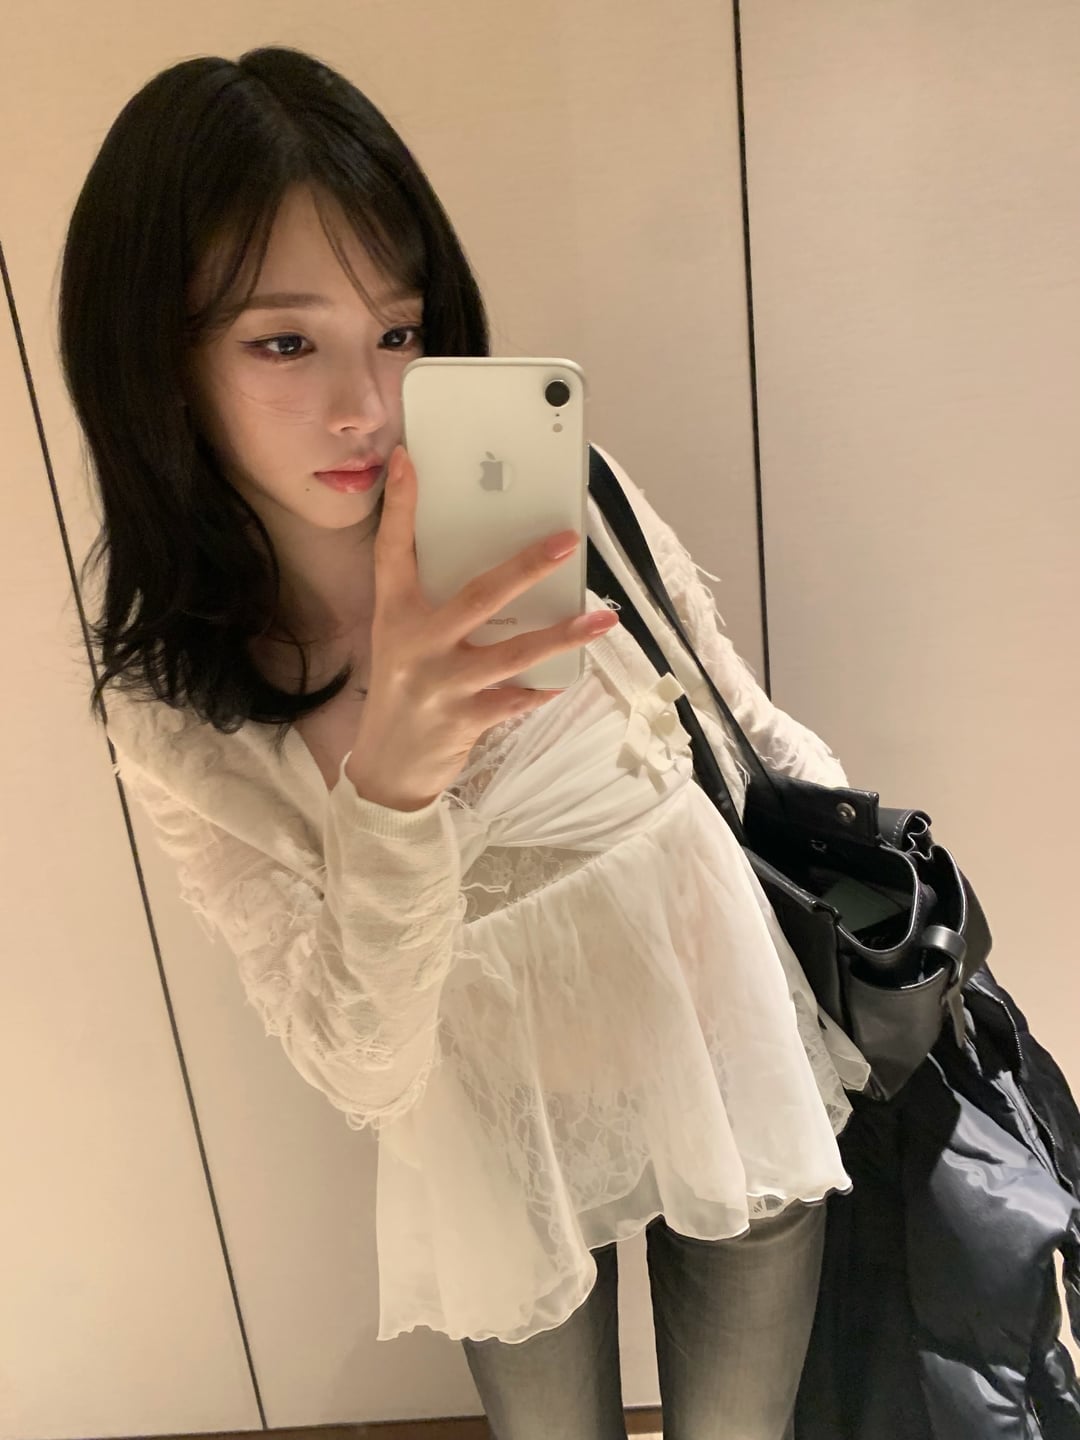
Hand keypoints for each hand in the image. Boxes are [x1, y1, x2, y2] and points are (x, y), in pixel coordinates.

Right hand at [345, 443, 618, 809]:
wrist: (386, 768)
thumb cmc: (404, 691)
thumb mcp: (403, 641)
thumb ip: (436, 604)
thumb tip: (500, 571)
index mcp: (395, 616)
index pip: (392, 551)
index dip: (399, 506)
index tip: (408, 460)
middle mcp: (415, 645)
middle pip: (478, 595)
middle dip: (526, 566)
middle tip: (566, 540)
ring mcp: (441, 685)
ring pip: (513, 653)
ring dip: (562, 636)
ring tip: (601, 620)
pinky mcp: (463, 720)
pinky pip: (516, 699)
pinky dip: (542, 689)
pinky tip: (566, 679)